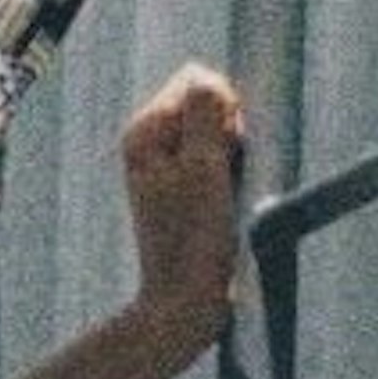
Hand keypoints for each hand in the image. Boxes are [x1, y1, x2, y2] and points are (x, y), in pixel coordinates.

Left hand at [119, 63, 248, 334]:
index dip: (225, 109)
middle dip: (229, 133)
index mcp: (145, 132)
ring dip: (232, 158)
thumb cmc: (195, 238)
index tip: (226, 151)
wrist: (187, 303)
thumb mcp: (205, 167)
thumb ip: (206, 112)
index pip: (197, 82)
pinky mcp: (184, 191)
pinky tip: (226, 206)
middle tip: (224, 180)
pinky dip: (229, 177)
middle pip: (207, 107)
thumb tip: (206, 75)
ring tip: (225, 197)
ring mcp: (166, 168)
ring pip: (217, 135)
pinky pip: (217, 162)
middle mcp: (150, 144)